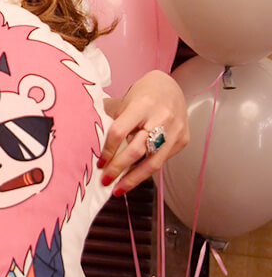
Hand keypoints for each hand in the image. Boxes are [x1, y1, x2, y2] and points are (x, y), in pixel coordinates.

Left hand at [99, 70, 189, 195]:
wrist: (171, 88)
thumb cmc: (143, 96)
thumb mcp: (124, 102)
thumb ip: (112, 121)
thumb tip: (92, 145)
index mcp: (143, 104)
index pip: (120, 132)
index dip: (108, 150)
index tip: (99, 164)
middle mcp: (162, 117)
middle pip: (137, 150)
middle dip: (118, 168)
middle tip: (105, 181)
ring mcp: (176, 129)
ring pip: (153, 162)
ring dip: (134, 179)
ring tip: (119, 189)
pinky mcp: (183, 139)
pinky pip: (162, 161)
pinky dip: (145, 171)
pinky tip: (133, 177)